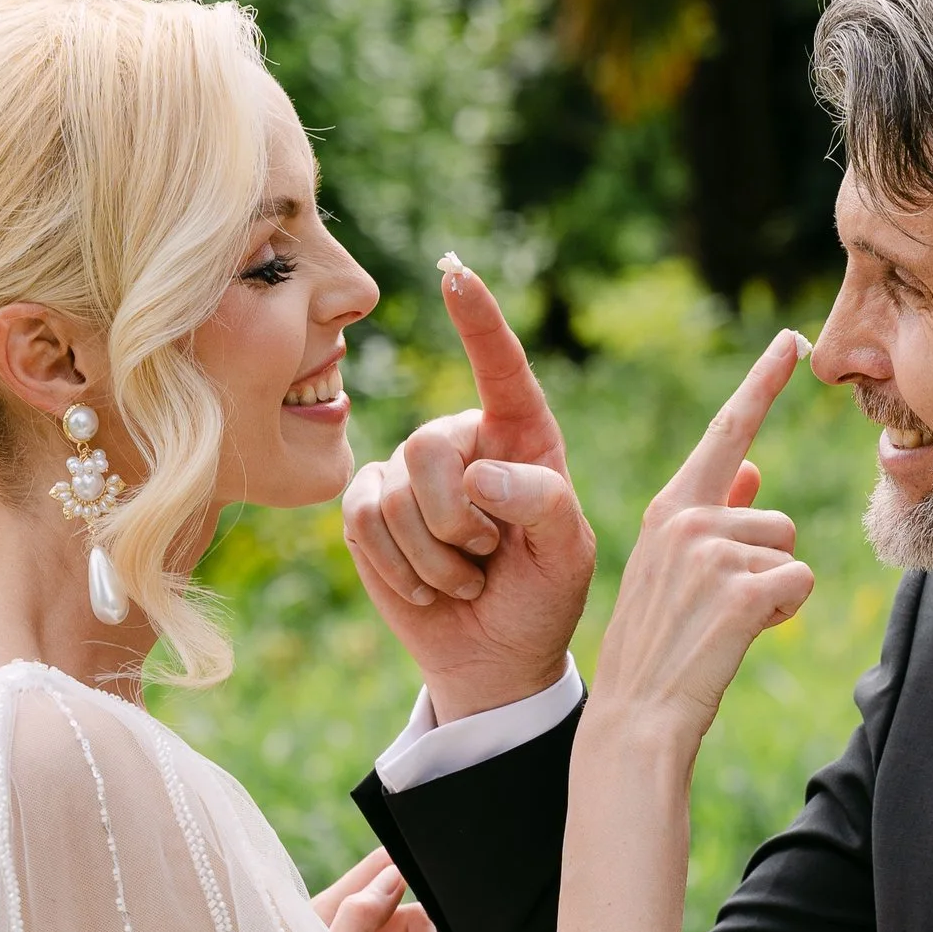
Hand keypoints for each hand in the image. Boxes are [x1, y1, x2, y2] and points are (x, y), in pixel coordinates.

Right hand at [343, 259, 595, 719]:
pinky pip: (364, 521)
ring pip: (396, 494)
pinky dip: (399, 567)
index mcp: (522, 434)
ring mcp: (408, 472)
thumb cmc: (540, 598)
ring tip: (465, 579)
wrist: (494, 657)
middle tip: (488, 559)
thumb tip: (480, 474)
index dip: (479, 322)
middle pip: (431, 448)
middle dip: (459, 522)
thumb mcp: (567, 554)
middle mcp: (462, 440)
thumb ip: (544, 502)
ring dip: (435, 558)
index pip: (502, 369)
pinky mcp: (368, 507)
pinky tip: (426, 587)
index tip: (457, 274)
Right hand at [586, 333, 813, 758]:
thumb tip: (756, 467)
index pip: (727, 432)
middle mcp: (686, 519)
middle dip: (767, 563)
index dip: (762, 383)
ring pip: (790, 552)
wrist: (637, 718)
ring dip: (773, 592)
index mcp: (669, 508)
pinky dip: (782, 616)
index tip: (791, 341)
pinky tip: (741, 636)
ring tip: (724, 624)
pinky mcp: (741, 589)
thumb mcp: (675, 572)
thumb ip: (715, 513)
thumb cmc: (659, 649)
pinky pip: (799, 585)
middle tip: (720, 609)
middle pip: (776, 518)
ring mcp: (712, 552)